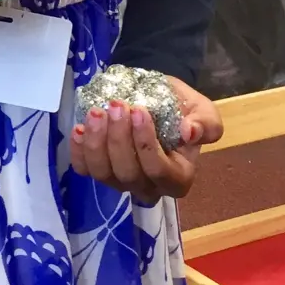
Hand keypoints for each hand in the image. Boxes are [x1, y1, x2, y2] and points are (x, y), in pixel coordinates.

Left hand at [70, 76, 222, 202]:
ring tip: (96, 112)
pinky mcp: (101, 170)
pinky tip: (79, 128)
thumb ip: (205, 123)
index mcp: (178, 177)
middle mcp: (148, 186)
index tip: (138, 110)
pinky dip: (79, 151)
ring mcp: (122, 181)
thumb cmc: (182, 108)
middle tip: (115, 105)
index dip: (146, 144)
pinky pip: (85, 170)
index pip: (160, 171)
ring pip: (104, 174)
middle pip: (129, 174)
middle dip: (118, 139)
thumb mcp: (203, 111)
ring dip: (96, 143)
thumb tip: (189, 131)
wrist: (159, 98)